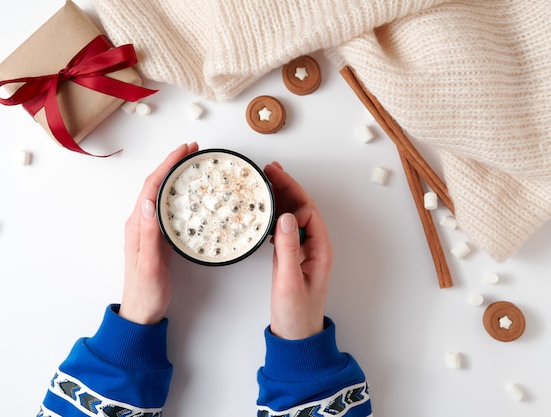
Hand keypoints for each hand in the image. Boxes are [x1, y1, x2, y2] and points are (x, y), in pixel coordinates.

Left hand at [119, 142, 198, 323]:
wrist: (142, 312)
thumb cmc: (145, 291)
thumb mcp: (149, 263)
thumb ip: (149, 233)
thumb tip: (148, 200)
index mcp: (137, 225)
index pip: (151, 187)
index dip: (167, 166)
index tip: (183, 151)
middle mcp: (141, 223)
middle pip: (156, 185)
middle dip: (172, 164)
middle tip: (193, 150)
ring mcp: (149, 229)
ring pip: (162, 194)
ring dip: (175, 176)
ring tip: (192, 164)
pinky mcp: (158, 237)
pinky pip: (168, 208)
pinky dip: (179, 194)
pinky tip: (190, 193)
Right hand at [264, 162, 332, 339]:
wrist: (296, 336)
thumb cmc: (296, 313)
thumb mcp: (289, 280)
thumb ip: (287, 248)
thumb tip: (285, 216)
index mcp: (320, 249)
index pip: (307, 210)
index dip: (291, 191)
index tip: (274, 177)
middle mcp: (314, 246)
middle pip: (301, 208)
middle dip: (286, 187)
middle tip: (268, 170)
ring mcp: (303, 251)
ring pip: (292, 216)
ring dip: (280, 198)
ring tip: (265, 181)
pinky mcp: (292, 257)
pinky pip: (284, 229)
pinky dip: (274, 215)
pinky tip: (264, 210)